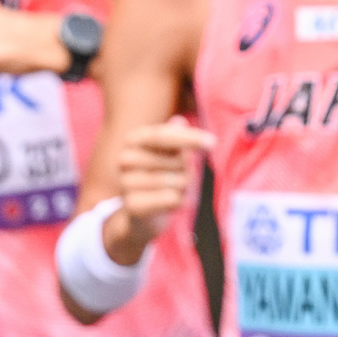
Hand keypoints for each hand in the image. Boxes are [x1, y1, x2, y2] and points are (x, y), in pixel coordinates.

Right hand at [110, 118, 214, 261]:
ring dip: (183, 189)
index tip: (213, 142)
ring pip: (178, 182)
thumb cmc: (161, 177)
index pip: (163, 135)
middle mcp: (124, 158)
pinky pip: (172, 199)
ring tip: (170, 192)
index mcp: (132, 139)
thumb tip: (179, 120)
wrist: (141, 216)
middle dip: (187, 171)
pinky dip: (179, 203)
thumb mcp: (170, 154)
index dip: (190, 138)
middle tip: (176, 178)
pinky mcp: (132, 205)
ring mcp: (126, 182)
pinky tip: (167, 205)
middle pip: (177, 160)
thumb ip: (175, 138)